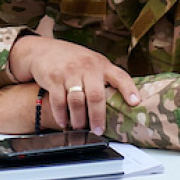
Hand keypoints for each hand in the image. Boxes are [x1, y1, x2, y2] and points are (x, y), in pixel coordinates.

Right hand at [8, 36, 138, 133]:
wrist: (44, 49)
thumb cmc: (72, 60)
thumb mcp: (92, 63)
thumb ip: (104, 78)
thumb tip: (119, 102)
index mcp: (102, 65)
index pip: (120, 77)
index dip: (129, 90)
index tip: (135, 103)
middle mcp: (87, 67)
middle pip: (96, 96)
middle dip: (97, 117)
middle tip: (98, 130)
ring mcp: (70, 72)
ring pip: (77, 101)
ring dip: (78, 119)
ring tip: (79, 127)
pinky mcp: (54, 78)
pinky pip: (59, 101)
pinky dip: (61, 115)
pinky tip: (64, 122)